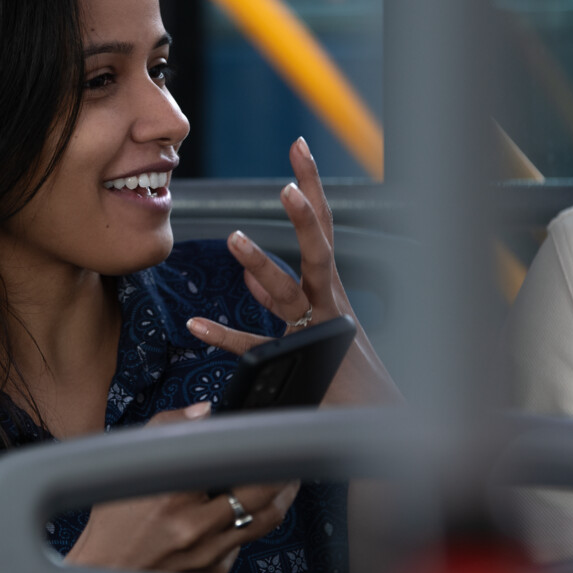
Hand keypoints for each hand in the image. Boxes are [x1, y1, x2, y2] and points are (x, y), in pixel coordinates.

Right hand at [63, 402, 299, 572]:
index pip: (236, 466)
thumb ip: (167, 428)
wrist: (103, 570)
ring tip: (276, 484)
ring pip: (262, 524)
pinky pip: (243, 546)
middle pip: (263, 500)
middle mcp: (194, 529)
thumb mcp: (128, 463)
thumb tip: (205, 412)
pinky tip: (236, 516)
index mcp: (173, 494)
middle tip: (287, 462)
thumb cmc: (113, 520)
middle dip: (282, 478)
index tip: (272, 441)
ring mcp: (207, 556)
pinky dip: (244, 529)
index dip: (263, 453)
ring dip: (274, 502)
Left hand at [186, 137, 399, 406]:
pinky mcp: (298, 366)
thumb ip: (282, 300)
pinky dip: (225, 336)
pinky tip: (195, 324)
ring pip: (289, 294)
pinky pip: (256, 348)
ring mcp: (316, 334)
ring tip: (235, 240)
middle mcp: (329, 305)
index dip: (311, 188)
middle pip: (320, 251)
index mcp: (331, 291)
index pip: (322, 230)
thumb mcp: (314, 328)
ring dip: (262, 266)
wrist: (376, 425)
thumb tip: (251, 278)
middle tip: (288, 184)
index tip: (299, 147)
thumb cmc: (346, 375)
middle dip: (306, 216)